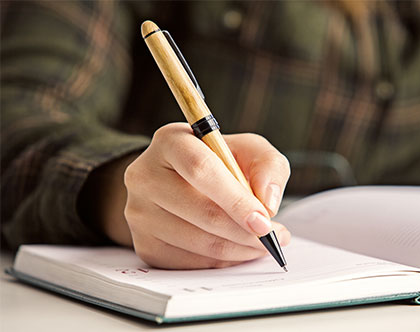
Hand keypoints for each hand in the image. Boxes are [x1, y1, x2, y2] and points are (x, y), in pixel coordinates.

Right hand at [115, 123, 290, 268]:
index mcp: (171, 142)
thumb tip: (268, 202)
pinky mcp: (143, 243)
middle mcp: (146, 175)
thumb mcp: (249, 150)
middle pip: (201, 211)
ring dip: (238, 250)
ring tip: (261, 244)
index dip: (236, 199)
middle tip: (272, 238)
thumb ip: (268, 165)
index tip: (264, 220)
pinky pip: (189, 262)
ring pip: (197, 242)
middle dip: (244, 232)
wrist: (181, 181)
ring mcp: (139, 212)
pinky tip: (236, 250)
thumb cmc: (218, 163)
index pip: (201, 169)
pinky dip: (221, 261)